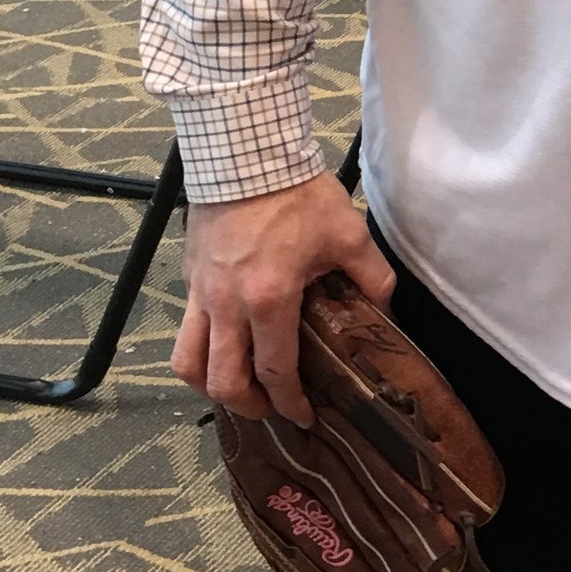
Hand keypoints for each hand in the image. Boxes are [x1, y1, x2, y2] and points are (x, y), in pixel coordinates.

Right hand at [174, 173, 393, 427]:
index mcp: (268, 299)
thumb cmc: (296, 194)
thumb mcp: (348, 234)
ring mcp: (201, 294)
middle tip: (272, 408)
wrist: (244, 155)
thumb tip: (386, 310)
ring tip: (239, 388)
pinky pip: (185, 332)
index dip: (289, 402)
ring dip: (213, 385)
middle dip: (250, 406)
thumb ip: (372, 278)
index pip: (274, 370)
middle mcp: (227, 305)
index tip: (303, 416)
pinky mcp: (189, 279)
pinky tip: (226, 348)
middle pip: (224, 380)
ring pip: (188, 364)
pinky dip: (200, 353)